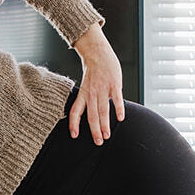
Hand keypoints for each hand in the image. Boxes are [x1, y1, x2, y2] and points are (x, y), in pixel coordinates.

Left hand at [70, 22, 124, 144]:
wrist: (97, 52)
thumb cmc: (93, 70)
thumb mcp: (85, 84)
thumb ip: (86, 98)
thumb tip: (88, 112)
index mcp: (83, 93)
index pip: (75, 111)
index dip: (74, 124)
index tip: (74, 135)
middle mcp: (92, 93)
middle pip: (92, 115)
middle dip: (95, 130)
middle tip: (99, 142)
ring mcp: (103, 89)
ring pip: (103, 110)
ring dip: (105, 125)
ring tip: (107, 136)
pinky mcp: (114, 85)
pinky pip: (116, 99)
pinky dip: (119, 109)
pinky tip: (120, 118)